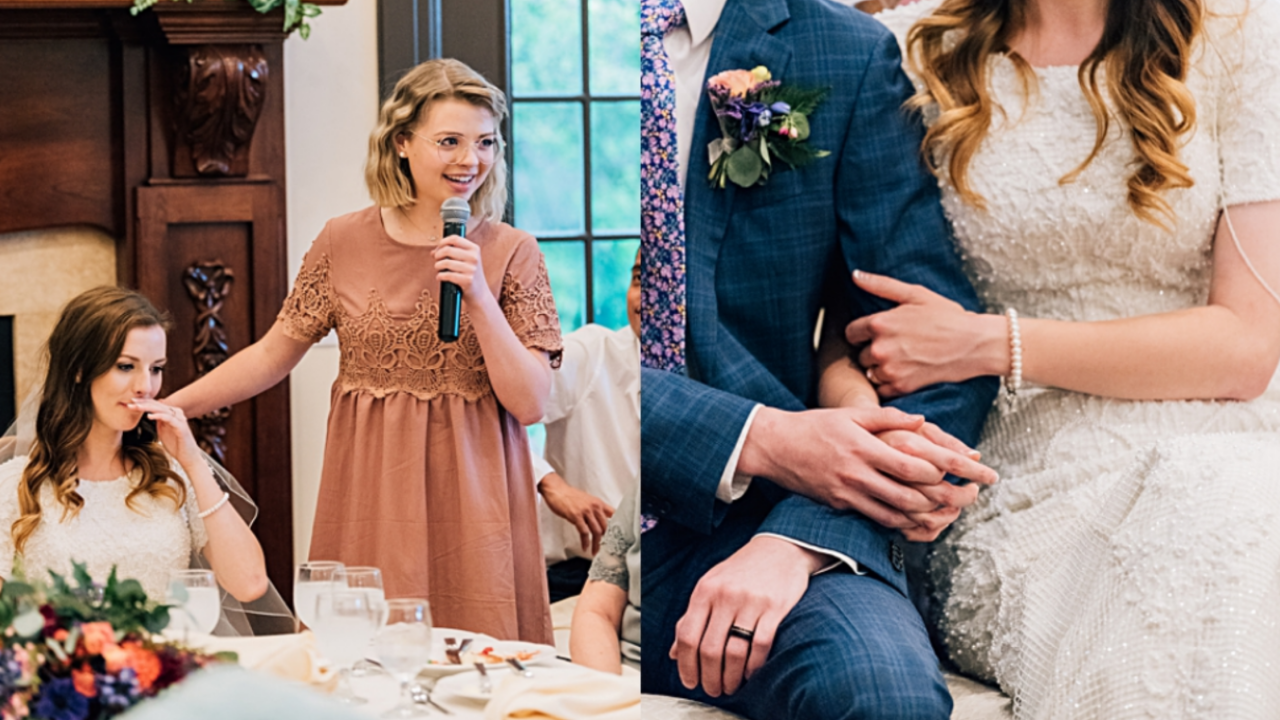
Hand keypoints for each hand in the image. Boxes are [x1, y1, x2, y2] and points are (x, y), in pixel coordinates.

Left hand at [126, 398, 199, 463]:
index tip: (131, 401)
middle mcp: (177, 414)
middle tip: (130, 402)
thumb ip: (159, 422)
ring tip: (136, 407)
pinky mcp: (181, 427)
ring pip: (162, 409)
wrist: (188, 457)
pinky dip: (159, 416)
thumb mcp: (163, 431)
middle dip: (143, 403)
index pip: (156, 405)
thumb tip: (150, 414)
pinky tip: (149, 416)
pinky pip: (169, 418)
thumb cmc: (176, 445)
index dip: (143, 402)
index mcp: (172, 414)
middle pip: (158, 405)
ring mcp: (180, 420)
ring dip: (148, 407)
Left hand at [434, 234, 491, 303]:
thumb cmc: (469, 275)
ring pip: (446, 263)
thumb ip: (451, 254)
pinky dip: (440, 276)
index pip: (455, 238)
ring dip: (438, 266)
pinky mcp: (467, 280)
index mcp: (474, 249)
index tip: (438, 249)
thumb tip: (433, 252)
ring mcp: (471, 269)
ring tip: (439, 269)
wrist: (480, 293)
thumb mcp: (466, 261)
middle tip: (437, 260)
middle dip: (438, 255)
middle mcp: (474, 257)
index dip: (443, 242)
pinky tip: (440, 277)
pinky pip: (447, 275)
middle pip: (448, 249)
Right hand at [538, 473, 614, 554]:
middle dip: (606, 539)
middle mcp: (594, 507)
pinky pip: (584, 532)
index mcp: (599, 503)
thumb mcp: (587, 501)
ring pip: (597, 531)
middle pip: (606, 526)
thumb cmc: (570, 496)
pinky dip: (585, 542)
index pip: (614, 515)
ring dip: (596, 544)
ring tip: (594, 551)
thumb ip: (595, 510)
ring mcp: (586, 511)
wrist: (556, 490)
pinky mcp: (576, 516)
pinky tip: (585, 547)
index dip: (617, 526)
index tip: (616, 537)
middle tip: (603, 547)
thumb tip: (601, 522)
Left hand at [670, 536, 825, 696]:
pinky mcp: (775, 608)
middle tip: (712, 689)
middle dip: (709, 677)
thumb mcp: (710, 587)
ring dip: (730, 677)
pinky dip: (753, 666)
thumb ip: (691, 618)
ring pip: (734, 651)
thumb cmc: (741, 571)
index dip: (686, 665)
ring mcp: (750, 602)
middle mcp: (725, 596)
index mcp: (704, 591)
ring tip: (730, 686)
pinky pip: (760, 645)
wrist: (779, 549)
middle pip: (709, 649)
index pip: (687, 636)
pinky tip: (749, 673)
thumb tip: (674, 653)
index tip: (690, 681)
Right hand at [739, 405, 949, 530]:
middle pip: (908, 496)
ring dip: (924, 516)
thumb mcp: (851, 414)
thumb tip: (922, 421)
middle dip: (941, 500)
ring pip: (895, 515)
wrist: (776, 446)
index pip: (910, 465)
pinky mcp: (841, 505)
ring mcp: (848, 493)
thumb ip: (888, 417)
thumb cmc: (815, 425)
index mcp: (863, 448)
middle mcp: (857, 474)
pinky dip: (900, 522)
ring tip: (946, 512)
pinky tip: (916, 518)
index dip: (938, 471)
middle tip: (963, 497)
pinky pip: (877, 519)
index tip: (955, 469)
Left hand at [846, 270, 1004, 397]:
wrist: (974, 344)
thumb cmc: (947, 317)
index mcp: (880, 324)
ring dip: (880, 368)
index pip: (851, 332)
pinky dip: (889, 383)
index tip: (875, 333)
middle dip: (873, 350)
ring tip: (902, 359)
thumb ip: (881, 285)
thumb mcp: (915, 295)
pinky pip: (881, 388)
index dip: (861, 333)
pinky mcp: (901, 386)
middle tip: (896, 346)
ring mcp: (890, 369)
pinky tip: (906, 372)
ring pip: (870, 372)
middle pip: (860, 355)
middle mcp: (880, 348)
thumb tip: (855, 275)